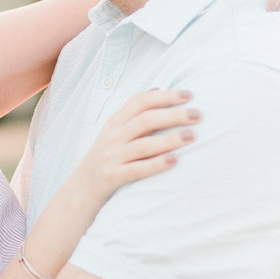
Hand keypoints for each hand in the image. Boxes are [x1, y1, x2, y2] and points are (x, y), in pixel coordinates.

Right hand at [75, 88, 198, 205]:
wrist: (81, 188)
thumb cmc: (106, 157)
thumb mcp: (114, 131)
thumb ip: (132, 112)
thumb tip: (157, 89)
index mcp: (115, 122)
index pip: (140, 101)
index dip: (165, 96)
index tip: (189, 95)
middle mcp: (112, 137)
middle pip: (145, 120)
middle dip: (173, 115)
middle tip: (198, 115)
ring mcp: (111, 157)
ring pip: (143, 145)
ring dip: (169, 139)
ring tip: (192, 136)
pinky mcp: (112, 177)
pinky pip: (137, 169)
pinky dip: (156, 164)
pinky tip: (174, 161)